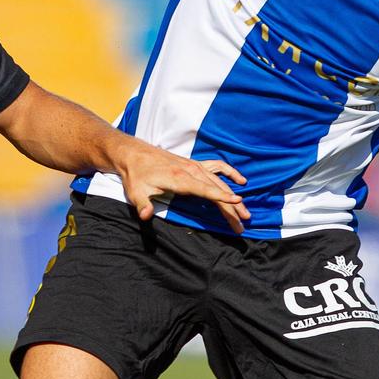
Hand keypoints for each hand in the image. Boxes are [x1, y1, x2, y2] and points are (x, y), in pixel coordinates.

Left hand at [113, 140, 248, 232]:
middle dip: (232, 207)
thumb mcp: (136, 192)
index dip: (222, 197)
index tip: (238, 202)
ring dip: (233, 197)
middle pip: (217, 190)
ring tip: (245, 212)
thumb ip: (143, 205)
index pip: (206, 190)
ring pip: (220, 182)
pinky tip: (241, 180)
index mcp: (180, 179)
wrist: (133, 154)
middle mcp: (191, 171)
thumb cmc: (135, 175)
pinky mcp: (194, 164)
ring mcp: (194, 166)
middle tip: (242, 224)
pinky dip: (230, 173)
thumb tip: (145, 216)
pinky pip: (217, 167)